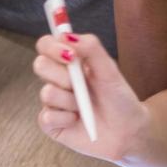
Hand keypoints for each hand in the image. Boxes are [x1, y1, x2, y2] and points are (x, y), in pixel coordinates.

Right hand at [33, 32, 148, 160]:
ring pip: (46, 93)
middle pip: (40, 65)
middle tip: (80, 85)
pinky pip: (46, 117)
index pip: (46, 45)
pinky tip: (77, 121)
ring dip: (69, 100)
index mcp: (69, 63)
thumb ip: (91, 48)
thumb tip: (66, 35)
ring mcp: (52, 103)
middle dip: (63, 75)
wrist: (127, 131)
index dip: (52, 47)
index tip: (70, 55)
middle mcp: (57, 80)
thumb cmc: (119, 99)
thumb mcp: (109, 70)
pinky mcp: (51, 124)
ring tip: (84, 107)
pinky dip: (65, 119)